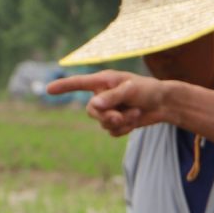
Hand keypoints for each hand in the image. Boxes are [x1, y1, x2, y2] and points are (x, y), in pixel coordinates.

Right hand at [46, 71, 173, 136]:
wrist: (165, 103)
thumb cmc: (149, 90)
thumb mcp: (131, 90)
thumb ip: (111, 97)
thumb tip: (92, 106)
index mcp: (103, 81)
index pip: (79, 83)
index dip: (64, 86)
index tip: (48, 90)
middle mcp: (102, 95)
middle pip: (91, 112)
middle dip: (106, 117)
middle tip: (121, 117)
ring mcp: (109, 109)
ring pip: (102, 124)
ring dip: (120, 122)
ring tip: (136, 112)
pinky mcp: (116, 122)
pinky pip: (112, 132)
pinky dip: (125, 129)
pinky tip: (135, 119)